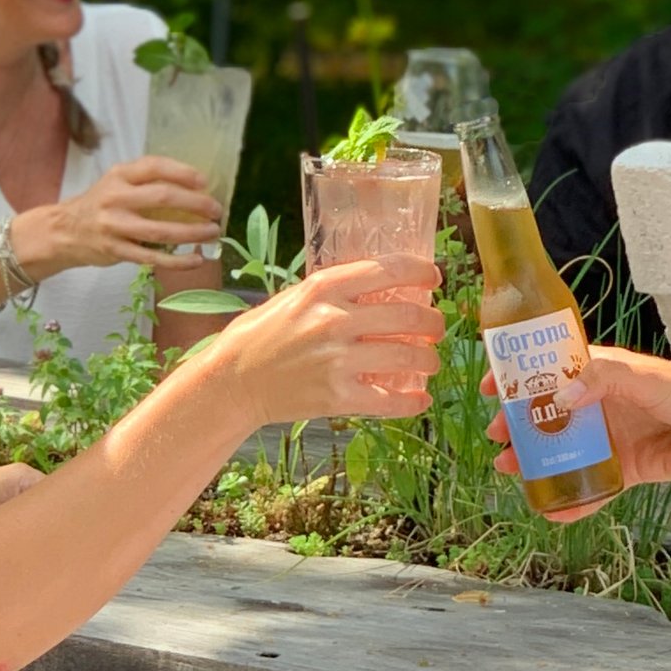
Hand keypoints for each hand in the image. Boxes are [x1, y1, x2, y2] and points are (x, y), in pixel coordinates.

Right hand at [29, 157, 223, 274]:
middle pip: (162, 198)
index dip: (182, 173)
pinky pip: (152, 257)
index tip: (204, 182)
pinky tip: (196, 259)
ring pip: (160, 231)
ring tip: (212, 232)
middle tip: (216, 210)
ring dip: (192, 233)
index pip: (155, 167)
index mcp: (119, 175)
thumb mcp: (117, 183)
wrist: (64, 231)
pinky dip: (177, 260)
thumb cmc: (100, 204)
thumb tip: (195, 189)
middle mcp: (116, 198)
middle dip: (195, 204)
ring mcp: (115, 226)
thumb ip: (147, 182)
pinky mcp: (115, 251)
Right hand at [211, 256, 440, 420]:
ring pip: (407, 357)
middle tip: (437, 327)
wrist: (233, 380)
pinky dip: (412, 402)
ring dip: (429, 360)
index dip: (422, 272)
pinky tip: (421, 399)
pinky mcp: (336, 397)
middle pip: (408, 315)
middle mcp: (334, 320)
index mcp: (324, 287)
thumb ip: (338, 290)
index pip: (390, 269)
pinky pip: (388, 400)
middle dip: (433, 322)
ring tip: (431, 361)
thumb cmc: (263, 333)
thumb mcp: (297, 296)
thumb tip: (384, 284)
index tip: (434, 278)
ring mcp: (337, 361)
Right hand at [486, 344, 670, 490]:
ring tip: (511, 471)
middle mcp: (603, 404)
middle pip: (552, 414)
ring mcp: (613, 438)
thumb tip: (561, 396)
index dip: (522, 376)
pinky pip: (593, 485)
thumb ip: (602, 380)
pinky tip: (552, 510)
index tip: (492, 385)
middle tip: (497, 437)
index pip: (554, 369)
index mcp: (604, 373)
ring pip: (565, 451)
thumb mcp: (642, 377)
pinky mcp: (626, 469)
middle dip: (521, 424)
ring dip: (537, 461)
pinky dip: (573, 499)